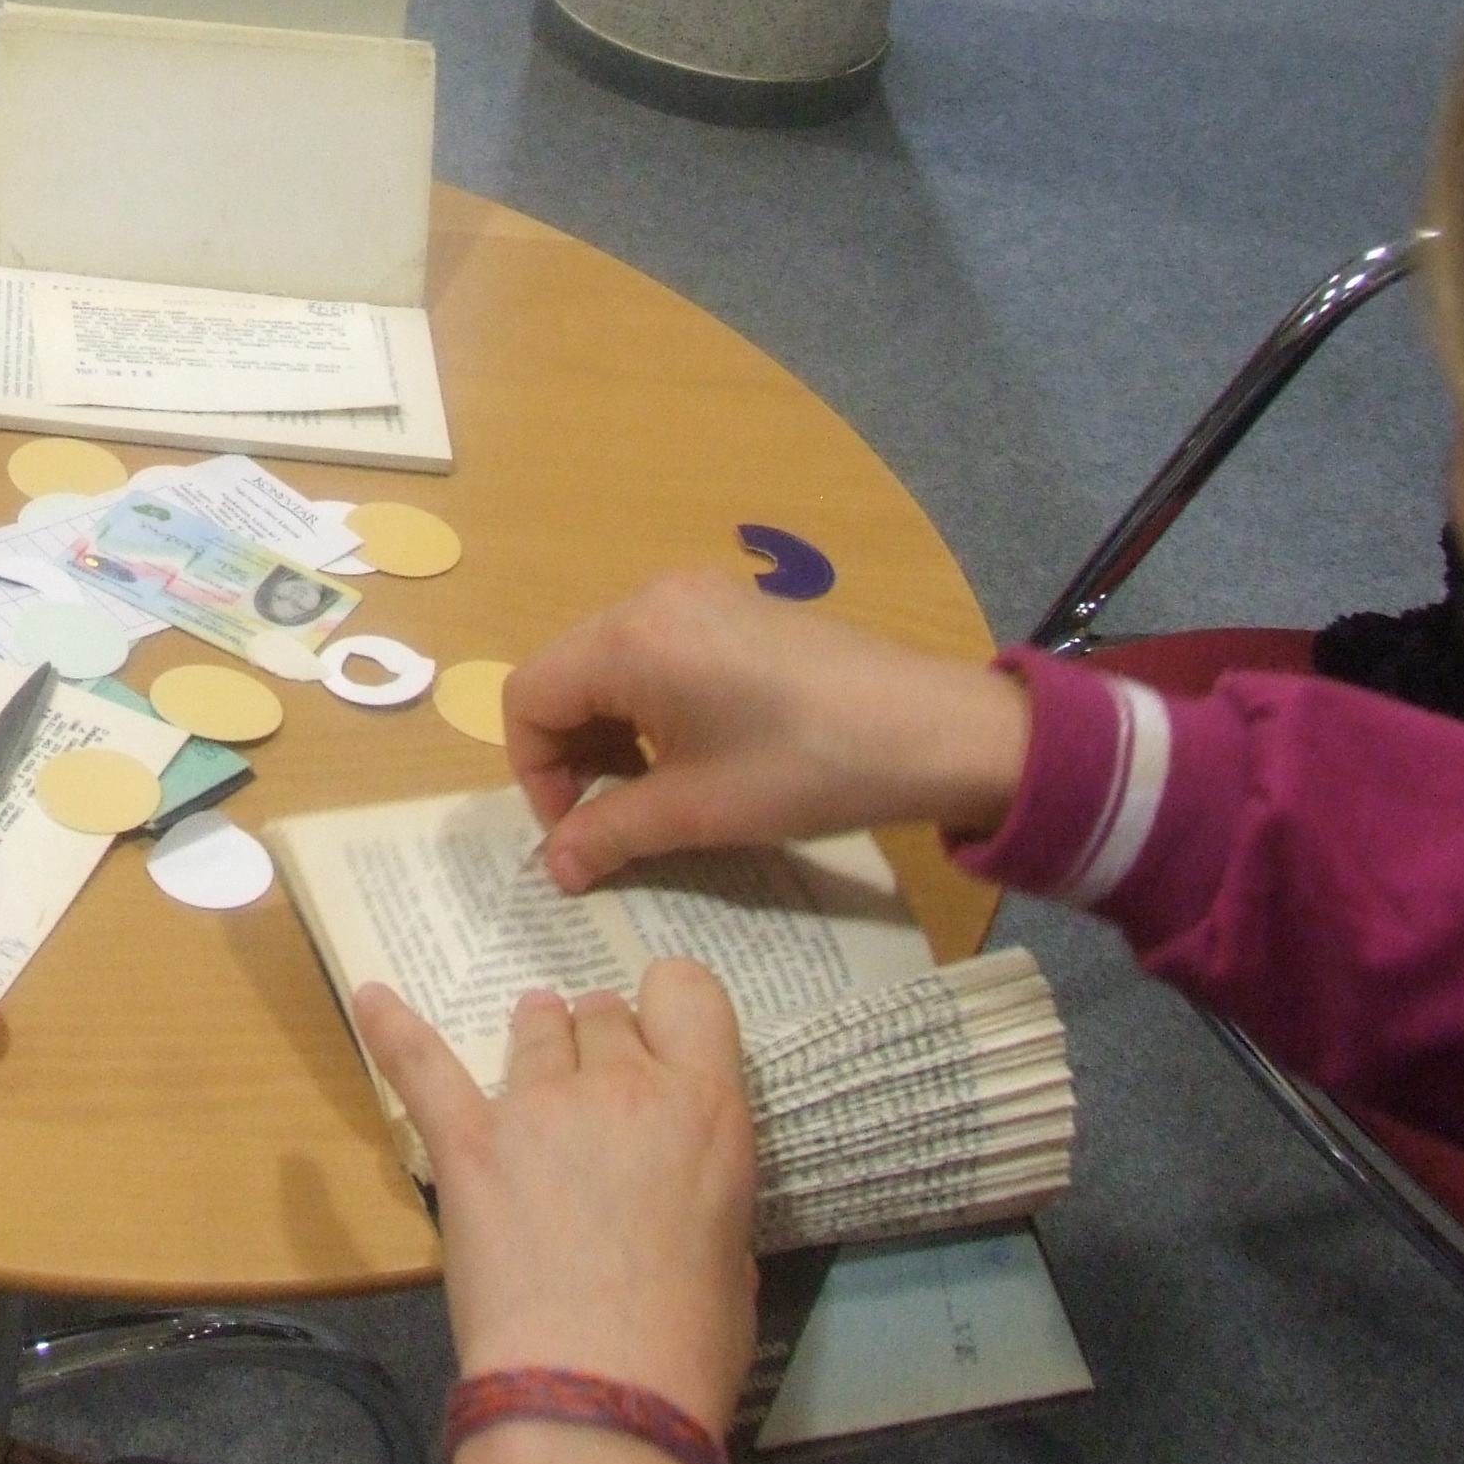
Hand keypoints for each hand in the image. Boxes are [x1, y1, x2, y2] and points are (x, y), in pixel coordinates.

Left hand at [366, 965, 757, 1436]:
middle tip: (594, 1080)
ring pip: (535, 1030)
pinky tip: (371, 1001)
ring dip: (535, 1035)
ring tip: (529, 1035)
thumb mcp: (731, 1254)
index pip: (688, 992)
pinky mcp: (469, 1140)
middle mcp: (625, 1086)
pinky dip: (393, 1030)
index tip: (658, 1030)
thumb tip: (677, 1196)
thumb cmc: (682, 1345)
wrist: (593, 1388)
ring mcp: (539, 1107)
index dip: (670, 1004)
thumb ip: (701, 1192)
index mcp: (706, 1112)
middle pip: (604, 1013)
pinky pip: (423, 1065)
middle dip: (599, 1038)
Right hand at [506, 574, 1033, 893]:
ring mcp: (696, 594)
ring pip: (608, 663)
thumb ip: (610, 834)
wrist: (935, 731)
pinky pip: (656, 650)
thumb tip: (555, 869)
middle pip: (565, 674)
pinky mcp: (733, 605)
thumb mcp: (698, 813)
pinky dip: (649, 704)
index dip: (537, 773)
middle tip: (613, 816)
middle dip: (571, 753)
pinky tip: (696, 750)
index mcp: (629, 640)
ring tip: (655, 790)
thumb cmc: (806, 770)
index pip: (528, 697)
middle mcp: (650, 599)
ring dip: (610, 731)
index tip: (578, 830)